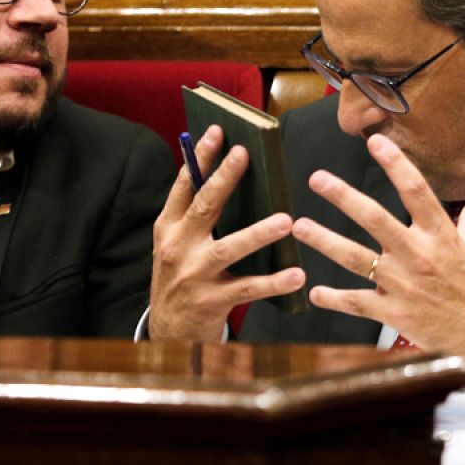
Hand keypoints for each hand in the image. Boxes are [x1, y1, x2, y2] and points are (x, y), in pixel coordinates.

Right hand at [149, 125, 305, 340]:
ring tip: (286, 221)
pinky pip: (248, 288)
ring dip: (259, 233)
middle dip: (224, 178)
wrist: (168, 332)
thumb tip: (229, 177)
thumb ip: (196, 215)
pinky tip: (296, 275)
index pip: (184, 186)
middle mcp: (177, 247)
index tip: (218, 132)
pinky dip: (274, 281)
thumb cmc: (181, 278)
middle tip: (244, 154)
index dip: (200, 158)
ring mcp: (194, 275)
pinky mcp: (211, 301)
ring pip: (229, 248)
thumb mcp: (176, 244)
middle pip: (204, 206)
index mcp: (168, 227)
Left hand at [292, 133, 464, 376]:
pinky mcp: (394, 313)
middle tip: (318, 180)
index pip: (416, 191)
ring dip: (325, 241)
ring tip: (300, 227)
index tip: (374, 143)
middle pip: (375, 219)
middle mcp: (419, 256)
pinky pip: (357, 303)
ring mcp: (404, 285)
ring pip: (356, 258)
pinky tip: (315, 292)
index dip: (395, 164)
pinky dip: (334, 298)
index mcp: (441, 236)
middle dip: (343, 197)